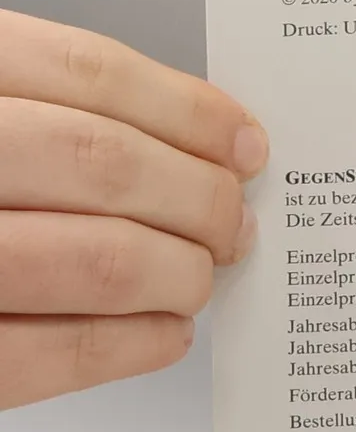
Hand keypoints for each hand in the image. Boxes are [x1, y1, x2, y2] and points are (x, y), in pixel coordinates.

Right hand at [0, 10, 265, 409]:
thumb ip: (36, 104)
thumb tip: (187, 139)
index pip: (84, 75)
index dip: (186, 112)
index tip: (242, 143)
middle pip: (101, 165)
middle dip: (196, 199)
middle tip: (232, 221)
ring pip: (91, 260)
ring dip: (175, 273)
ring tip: (199, 275)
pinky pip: (39, 356)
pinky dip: (124, 347)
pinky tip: (162, 333)